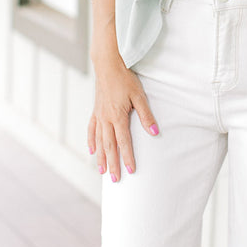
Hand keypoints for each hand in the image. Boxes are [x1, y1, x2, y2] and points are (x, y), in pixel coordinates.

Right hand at [88, 55, 157, 180]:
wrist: (107, 65)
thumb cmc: (125, 79)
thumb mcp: (139, 96)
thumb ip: (146, 115)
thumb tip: (155, 131)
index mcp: (117, 117)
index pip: (124, 142)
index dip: (128, 157)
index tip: (130, 171)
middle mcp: (106, 119)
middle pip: (109, 146)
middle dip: (113, 164)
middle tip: (115, 180)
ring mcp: (99, 116)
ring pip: (99, 141)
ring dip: (101, 157)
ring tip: (102, 171)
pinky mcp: (95, 111)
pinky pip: (91, 130)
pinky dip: (91, 141)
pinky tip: (92, 151)